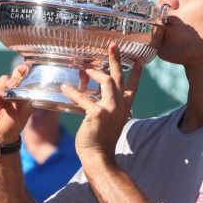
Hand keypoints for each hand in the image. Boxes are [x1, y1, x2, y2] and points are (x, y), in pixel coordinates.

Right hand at [0, 65, 31, 143]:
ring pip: (2, 80)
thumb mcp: (23, 111)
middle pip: (13, 75)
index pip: (25, 76)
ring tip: (0, 97)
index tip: (25, 67)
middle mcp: (12, 88)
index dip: (24, 70)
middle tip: (11, 86)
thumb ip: (23, 97)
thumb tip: (18, 85)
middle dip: (13, 80)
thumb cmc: (14, 123)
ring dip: (1, 87)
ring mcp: (0, 90)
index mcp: (23, 91)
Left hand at [61, 44, 141, 164]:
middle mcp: (120, 106)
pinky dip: (73, 91)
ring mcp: (110, 109)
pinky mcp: (97, 114)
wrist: (99, 157)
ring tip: (85, 66)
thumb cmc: (101, 140)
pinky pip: (84, 98)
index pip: (133, 86)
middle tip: (112, 45)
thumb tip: (89, 86)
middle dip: (116, 59)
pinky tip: (64, 87)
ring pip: (107, 81)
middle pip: (119, 77)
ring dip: (95, 72)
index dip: (135, 72)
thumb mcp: (108, 120)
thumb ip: (103, 104)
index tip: (138, 60)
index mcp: (125, 108)